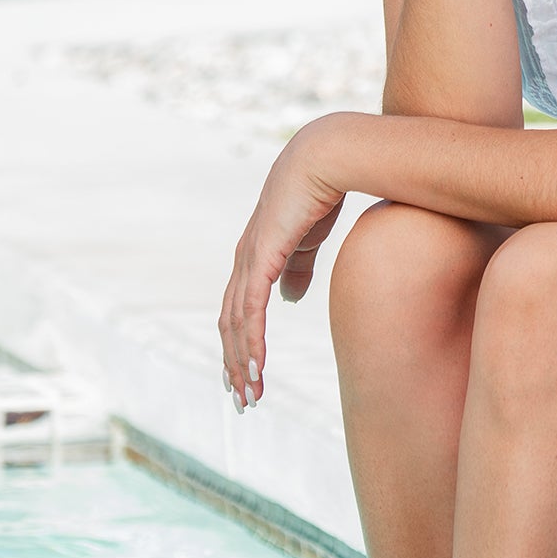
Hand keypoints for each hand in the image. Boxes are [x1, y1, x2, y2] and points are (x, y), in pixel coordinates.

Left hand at [219, 120, 346, 408]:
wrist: (327, 157)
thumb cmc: (322, 190)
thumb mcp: (309, 239)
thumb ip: (298, 268)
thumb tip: (289, 300)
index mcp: (255, 254)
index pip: (238, 310)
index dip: (240, 345)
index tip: (247, 376)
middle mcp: (244, 259)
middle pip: (229, 324)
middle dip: (235, 364)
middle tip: (244, 400)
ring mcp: (249, 259)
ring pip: (236, 325)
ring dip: (242, 363)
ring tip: (251, 396)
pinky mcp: (261, 258)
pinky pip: (250, 312)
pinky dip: (251, 344)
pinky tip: (257, 368)